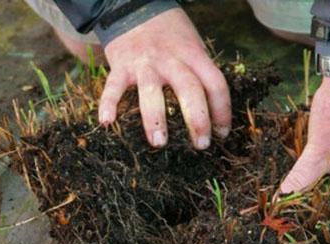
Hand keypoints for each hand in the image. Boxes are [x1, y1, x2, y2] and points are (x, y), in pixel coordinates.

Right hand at [99, 8, 230, 149]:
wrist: (133, 8)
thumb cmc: (169, 35)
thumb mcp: (193, 45)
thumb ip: (201, 72)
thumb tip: (214, 113)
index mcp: (194, 55)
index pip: (215, 84)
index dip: (222, 111)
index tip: (221, 133)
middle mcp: (172, 59)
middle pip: (189, 90)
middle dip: (197, 120)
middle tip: (201, 144)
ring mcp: (145, 63)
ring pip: (152, 92)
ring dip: (155, 119)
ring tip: (159, 143)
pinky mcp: (121, 65)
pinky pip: (113, 87)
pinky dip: (108, 104)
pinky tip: (107, 122)